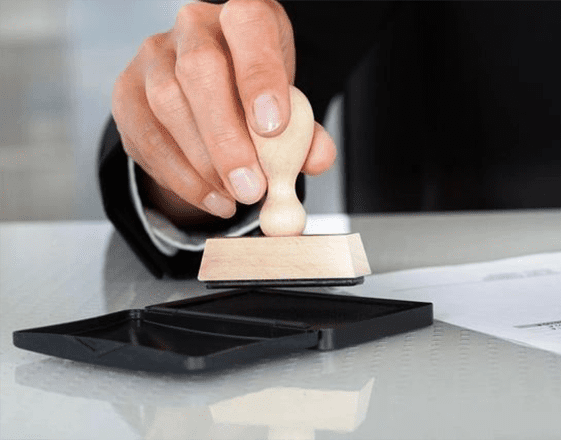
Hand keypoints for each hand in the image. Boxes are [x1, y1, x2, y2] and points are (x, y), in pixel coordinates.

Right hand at [112, 0, 335, 222]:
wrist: (210, 96)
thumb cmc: (256, 97)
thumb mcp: (289, 107)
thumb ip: (307, 133)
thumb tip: (318, 158)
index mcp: (244, 17)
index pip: (249, 24)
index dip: (261, 76)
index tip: (274, 128)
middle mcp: (194, 26)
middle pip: (200, 70)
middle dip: (227, 138)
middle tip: (251, 187)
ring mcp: (153, 56)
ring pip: (167, 104)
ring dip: (203, 164)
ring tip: (235, 198)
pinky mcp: (126, 91)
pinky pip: (146, 137)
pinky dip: (180, 177)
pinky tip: (210, 197)